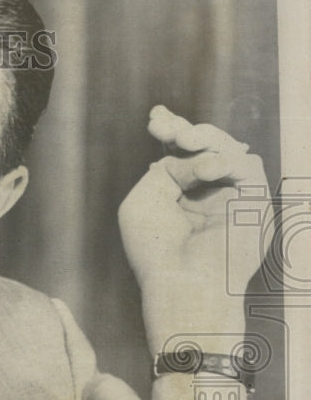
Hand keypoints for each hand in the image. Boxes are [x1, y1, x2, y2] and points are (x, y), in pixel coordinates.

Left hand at [117, 106, 267, 347]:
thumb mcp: (145, 200)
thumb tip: (195, 151)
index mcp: (177, 194)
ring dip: (203, 138)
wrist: (184, 282)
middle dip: (184, 130)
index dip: (171, 130)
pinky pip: (246, 166)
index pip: (180, 154)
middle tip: (165, 128)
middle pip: (204, 146)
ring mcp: (231, 196)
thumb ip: (166, 168)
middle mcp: (206, 193)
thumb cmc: (156, 249)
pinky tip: (210, 169)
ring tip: (183, 139)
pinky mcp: (254, 202)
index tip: (156, 117)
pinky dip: (225, 162)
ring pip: (227, 148)